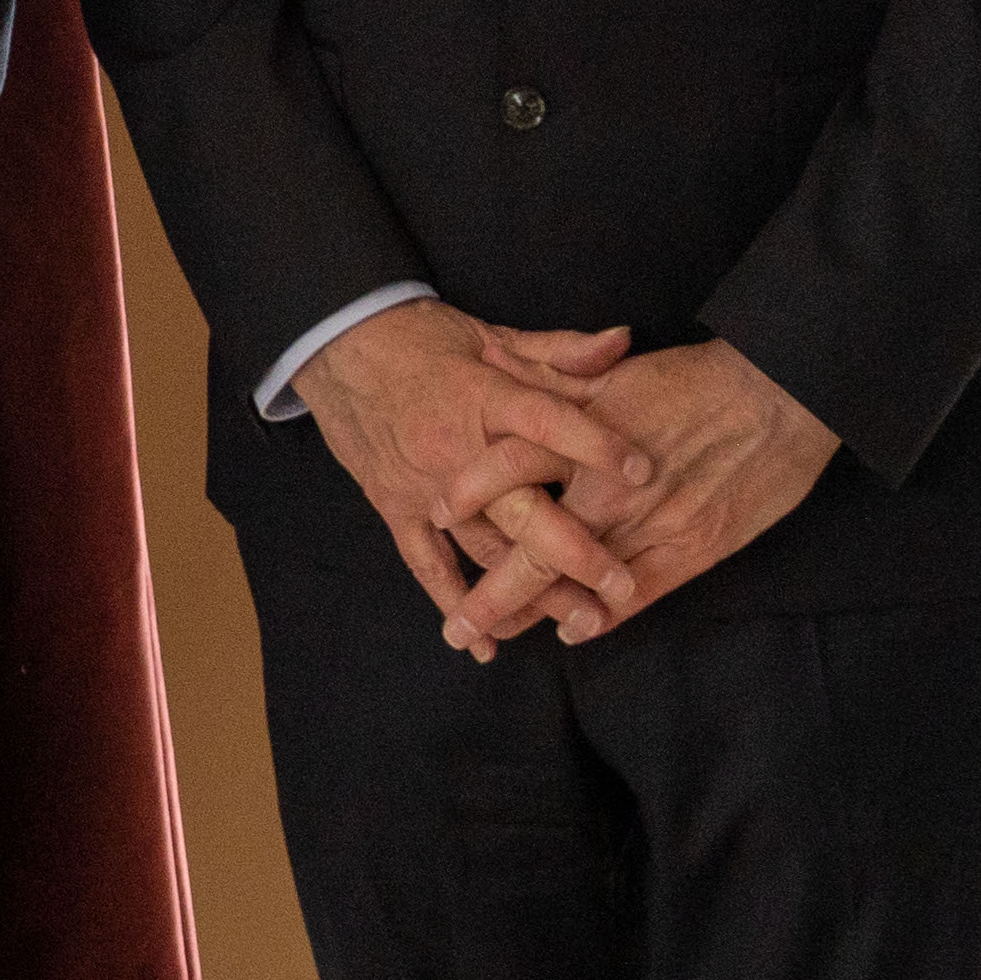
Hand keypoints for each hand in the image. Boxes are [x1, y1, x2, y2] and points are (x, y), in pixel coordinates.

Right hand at [294, 300, 646, 643]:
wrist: (337, 344)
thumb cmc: (422, 338)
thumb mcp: (492, 335)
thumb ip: (560, 350)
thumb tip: (623, 341)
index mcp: (485, 397)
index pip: (547, 423)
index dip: (595, 446)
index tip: (643, 472)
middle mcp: (457, 448)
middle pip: (520, 507)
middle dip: (574, 551)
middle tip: (620, 587)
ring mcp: (424, 486)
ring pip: (483, 548)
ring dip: (530, 590)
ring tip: (581, 620)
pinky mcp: (395, 506)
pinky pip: (426, 563)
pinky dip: (453, 602)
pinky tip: (486, 643)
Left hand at [450, 337, 839, 647]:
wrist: (780, 394)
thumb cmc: (697, 379)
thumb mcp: (613, 372)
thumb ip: (550, 376)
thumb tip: (488, 359)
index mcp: (583, 437)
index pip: (506, 469)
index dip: (467, 496)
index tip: (434, 517)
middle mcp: (607, 488)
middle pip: (532, 548)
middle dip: (491, 596)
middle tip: (457, 627)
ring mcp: (650, 525)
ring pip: (578, 583)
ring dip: (537, 614)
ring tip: (500, 638)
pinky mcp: (692, 549)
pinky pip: (637, 596)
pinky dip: (602, 617)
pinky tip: (577, 631)